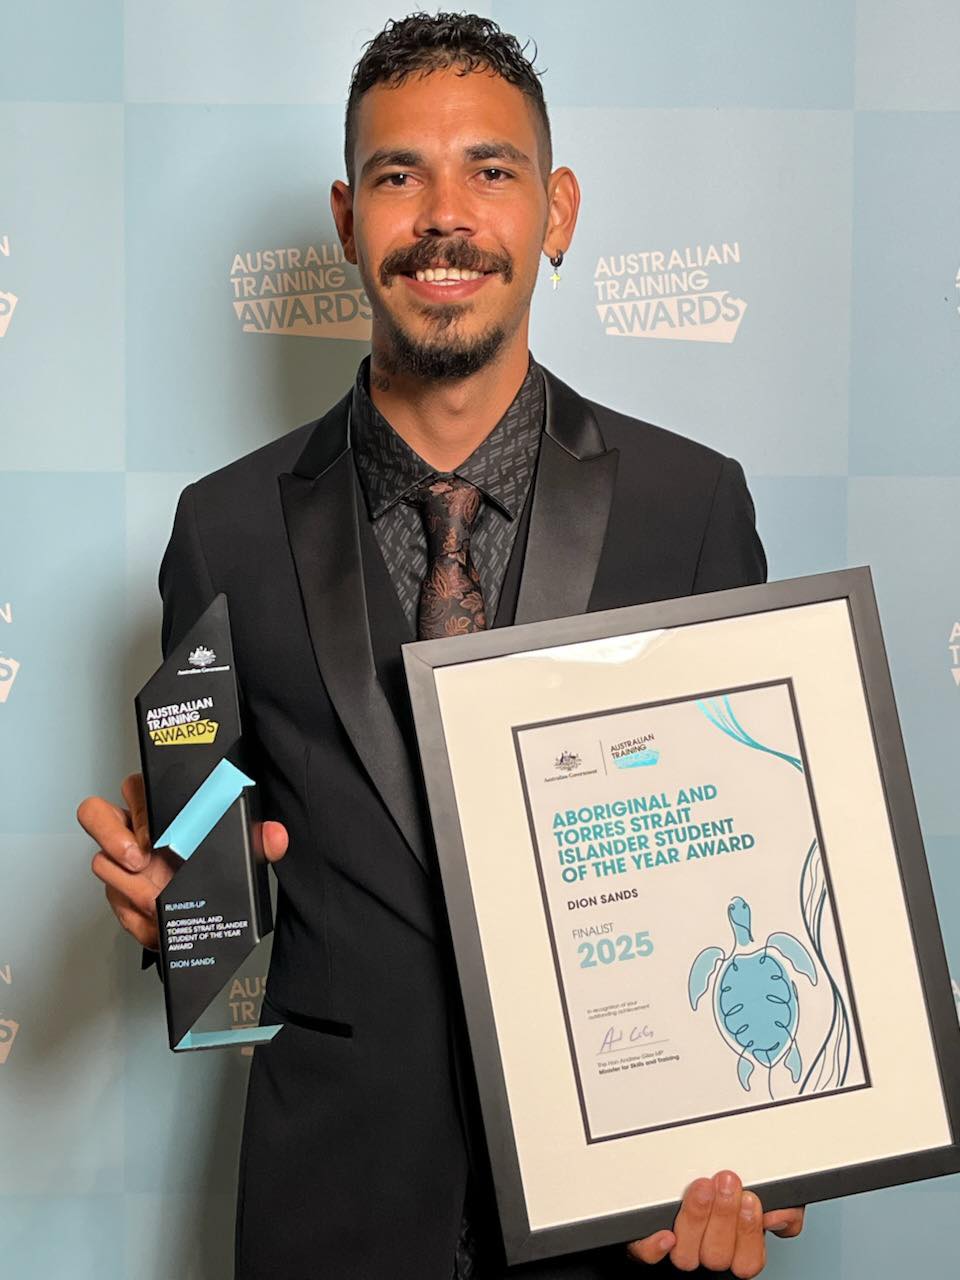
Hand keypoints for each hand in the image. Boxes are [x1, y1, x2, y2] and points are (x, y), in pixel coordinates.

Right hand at [79, 772, 288, 950]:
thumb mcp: (244, 850)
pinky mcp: (119, 894)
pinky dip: (135, 919)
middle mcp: (133, 829)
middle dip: (111, 838)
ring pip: (101, 863)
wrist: (210, 912)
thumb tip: (275, 836)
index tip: (154, 834)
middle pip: (94, 814)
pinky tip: (155, 923)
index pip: (135, 786)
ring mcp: (121, 861)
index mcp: (161, 807)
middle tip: (138, 860)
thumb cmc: (217, 864)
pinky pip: (114, 904)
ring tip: (155, 900)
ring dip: (128, 886)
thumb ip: (262, 841)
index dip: (139, 808)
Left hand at [626, 1170, 804, 1275]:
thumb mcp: (768, 1189)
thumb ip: (783, 1203)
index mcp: (737, 1250)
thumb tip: (778, 1215)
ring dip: (696, 1219)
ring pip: (686, 1254)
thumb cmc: (732, 1185)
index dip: (749, 1232)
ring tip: (702, 1187)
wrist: (692, 1173)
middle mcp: (709, 1253)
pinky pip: (645, 1255)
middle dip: (724, 1216)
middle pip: (717, 1255)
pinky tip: (664, 1232)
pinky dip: (653, 1248)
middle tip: (726, 1181)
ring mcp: (680, 1248)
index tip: (751, 1198)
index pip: (747, 1261)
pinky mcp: (648, 1242)